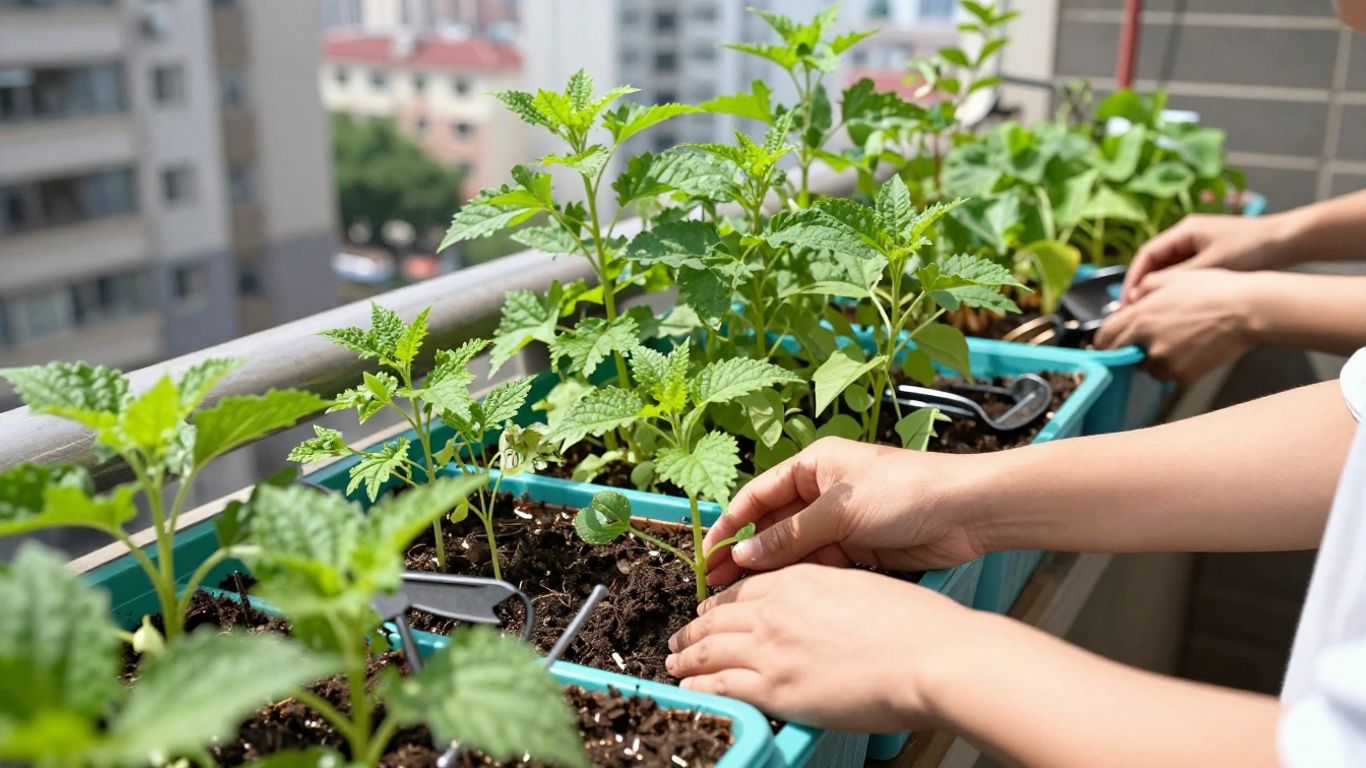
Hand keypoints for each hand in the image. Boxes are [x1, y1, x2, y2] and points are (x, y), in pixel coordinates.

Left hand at [666, 564, 976, 731]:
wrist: (927, 654)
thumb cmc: (913, 623)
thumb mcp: (862, 587)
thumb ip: (830, 595)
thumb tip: (821, 611)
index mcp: (800, 579)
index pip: (746, 588)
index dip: (722, 601)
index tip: (710, 609)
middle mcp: (776, 608)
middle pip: (719, 616)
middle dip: (694, 628)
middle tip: (680, 637)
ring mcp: (770, 647)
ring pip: (710, 649)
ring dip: (686, 656)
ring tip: (673, 663)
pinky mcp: (774, 687)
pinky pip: (721, 684)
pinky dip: (699, 686)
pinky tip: (687, 690)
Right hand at [702, 438, 984, 587]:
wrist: (967, 511)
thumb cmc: (905, 492)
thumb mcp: (839, 512)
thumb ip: (790, 535)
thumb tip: (744, 554)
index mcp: (813, 465)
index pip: (759, 494)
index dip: (730, 522)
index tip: (707, 551)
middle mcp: (823, 490)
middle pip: (772, 524)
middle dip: (745, 551)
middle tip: (714, 582)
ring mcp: (840, 521)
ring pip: (793, 548)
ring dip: (769, 570)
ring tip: (738, 597)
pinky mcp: (858, 547)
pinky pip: (818, 563)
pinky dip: (799, 579)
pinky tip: (778, 597)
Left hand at [1096, 268, 1257, 384]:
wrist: (1247, 311)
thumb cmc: (1213, 290)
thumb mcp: (1172, 278)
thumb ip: (1144, 288)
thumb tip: (1131, 299)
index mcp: (1139, 317)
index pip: (1104, 336)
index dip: (1103, 339)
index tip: (1106, 341)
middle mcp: (1146, 342)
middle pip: (1120, 354)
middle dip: (1126, 349)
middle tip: (1141, 342)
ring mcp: (1164, 361)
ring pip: (1145, 366)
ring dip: (1151, 358)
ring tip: (1175, 341)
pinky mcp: (1182, 376)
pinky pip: (1167, 375)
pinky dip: (1172, 367)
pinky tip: (1189, 351)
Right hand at [1121, 213, 1292, 304]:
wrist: (1289, 242)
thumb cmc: (1251, 249)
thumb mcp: (1210, 266)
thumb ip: (1177, 279)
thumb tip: (1146, 295)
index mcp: (1184, 231)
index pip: (1146, 255)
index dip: (1132, 278)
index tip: (1127, 301)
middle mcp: (1188, 236)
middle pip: (1155, 263)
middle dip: (1143, 287)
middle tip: (1134, 311)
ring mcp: (1200, 246)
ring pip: (1170, 271)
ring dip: (1160, 290)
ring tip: (1152, 312)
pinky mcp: (1213, 258)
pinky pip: (1185, 275)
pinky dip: (1177, 290)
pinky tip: (1176, 307)